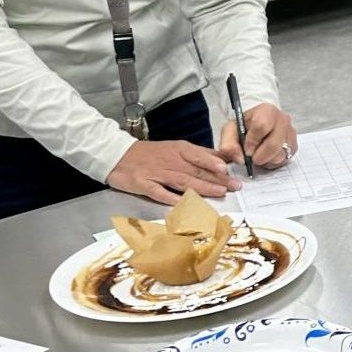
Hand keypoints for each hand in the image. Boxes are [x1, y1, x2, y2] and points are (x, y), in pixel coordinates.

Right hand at [107, 140, 239, 205]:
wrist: (117, 155)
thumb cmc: (151, 153)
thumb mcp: (176, 148)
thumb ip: (199, 154)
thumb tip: (223, 157)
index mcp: (179, 150)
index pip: (200, 156)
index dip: (214, 162)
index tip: (229, 169)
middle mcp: (170, 160)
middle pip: (195, 170)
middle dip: (216, 178)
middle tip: (234, 186)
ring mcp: (156, 173)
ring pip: (182, 180)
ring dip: (202, 187)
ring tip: (219, 192)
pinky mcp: (143, 184)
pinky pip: (159, 192)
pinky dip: (171, 198)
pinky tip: (184, 203)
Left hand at [218, 102, 296, 171]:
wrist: (259, 123)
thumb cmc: (245, 126)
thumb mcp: (230, 131)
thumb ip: (228, 145)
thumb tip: (240, 160)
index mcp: (267, 111)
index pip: (261, 126)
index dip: (252, 141)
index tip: (246, 149)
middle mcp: (283, 120)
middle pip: (273, 145)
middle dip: (259, 156)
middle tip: (252, 157)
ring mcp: (291, 132)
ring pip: (281, 155)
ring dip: (267, 160)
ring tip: (259, 155)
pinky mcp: (294, 145)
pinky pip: (285, 159)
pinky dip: (274, 162)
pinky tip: (267, 156)